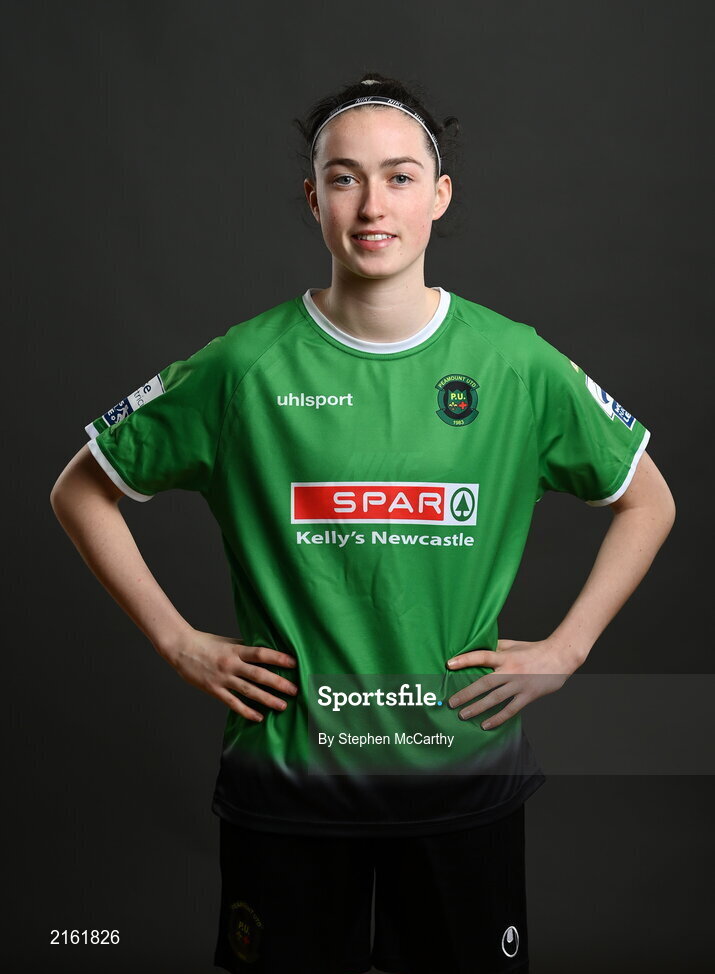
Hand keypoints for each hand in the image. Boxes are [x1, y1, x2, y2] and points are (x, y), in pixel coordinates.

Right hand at [159, 628, 297, 721]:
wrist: (180, 649)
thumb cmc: (205, 643)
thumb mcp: (227, 642)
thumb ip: (244, 648)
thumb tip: (265, 651)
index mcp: (236, 650)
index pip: (261, 653)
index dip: (278, 658)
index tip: (294, 663)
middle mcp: (231, 665)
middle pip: (259, 674)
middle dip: (278, 683)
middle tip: (295, 690)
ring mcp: (222, 679)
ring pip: (249, 691)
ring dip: (267, 699)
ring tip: (282, 705)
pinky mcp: (214, 690)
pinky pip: (233, 703)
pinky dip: (246, 711)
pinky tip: (258, 717)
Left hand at [446, 638, 579, 729]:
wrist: (560, 656)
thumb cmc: (535, 649)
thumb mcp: (514, 645)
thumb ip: (497, 648)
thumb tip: (478, 649)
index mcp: (506, 656)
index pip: (482, 656)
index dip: (465, 659)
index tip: (449, 665)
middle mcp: (511, 670)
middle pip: (485, 682)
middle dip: (466, 693)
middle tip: (451, 702)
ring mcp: (520, 684)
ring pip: (496, 698)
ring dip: (478, 708)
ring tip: (463, 715)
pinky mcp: (529, 695)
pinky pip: (511, 709)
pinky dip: (498, 718)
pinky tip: (486, 725)